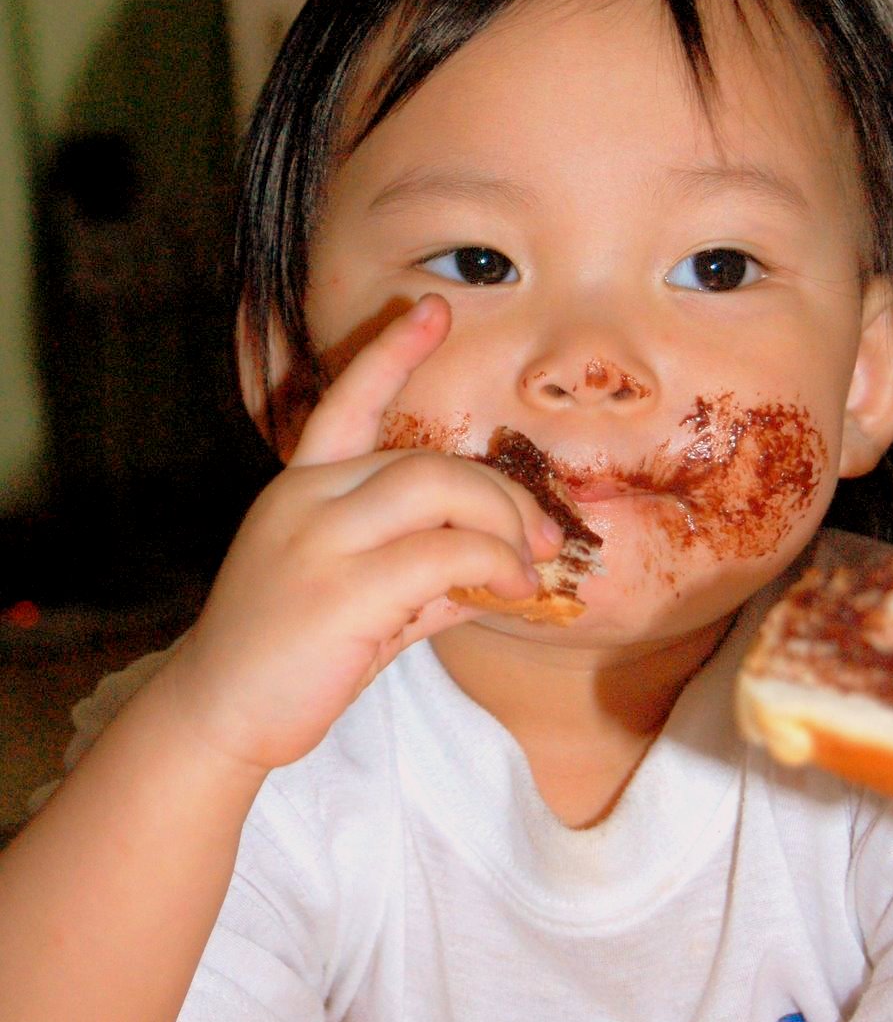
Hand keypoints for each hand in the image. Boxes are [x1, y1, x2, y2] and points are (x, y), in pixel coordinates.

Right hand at [155, 296, 561, 774]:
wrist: (218, 712)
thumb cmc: (291, 652)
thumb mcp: (359, 595)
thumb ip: (425, 572)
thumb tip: (508, 569)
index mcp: (303, 487)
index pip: (345, 401)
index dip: (390, 352)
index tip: (432, 309)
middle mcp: (306, 499)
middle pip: (428, 461)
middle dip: (502, 495)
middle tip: (544, 538)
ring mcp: (318, 540)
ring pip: (438, 491)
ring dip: (505, 528)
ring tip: (529, 569)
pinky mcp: (338, 591)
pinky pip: (443, 555)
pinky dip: (494, 568)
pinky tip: (511, 594)